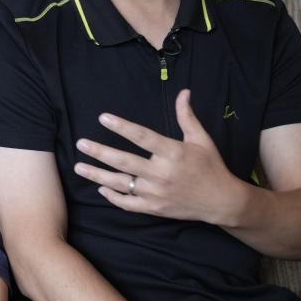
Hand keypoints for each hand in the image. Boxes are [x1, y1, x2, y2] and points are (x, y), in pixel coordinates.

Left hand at [73, 89, 244, 225]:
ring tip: (78, 166)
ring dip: (97, 175)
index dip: (122, 127)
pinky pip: (128, 204)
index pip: (142, 137)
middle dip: (100, 152)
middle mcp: (161, 173)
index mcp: (173, 153)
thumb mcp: (201, 139)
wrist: (221, 202)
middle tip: (81, 144)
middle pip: (124, 162)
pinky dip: (112, 197)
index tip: (103, 118)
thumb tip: (183, 92)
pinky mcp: (154, 208)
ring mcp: (156, 193)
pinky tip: (100, 188)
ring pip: (121, 184)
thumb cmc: (210, 166)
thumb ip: (187, 116)